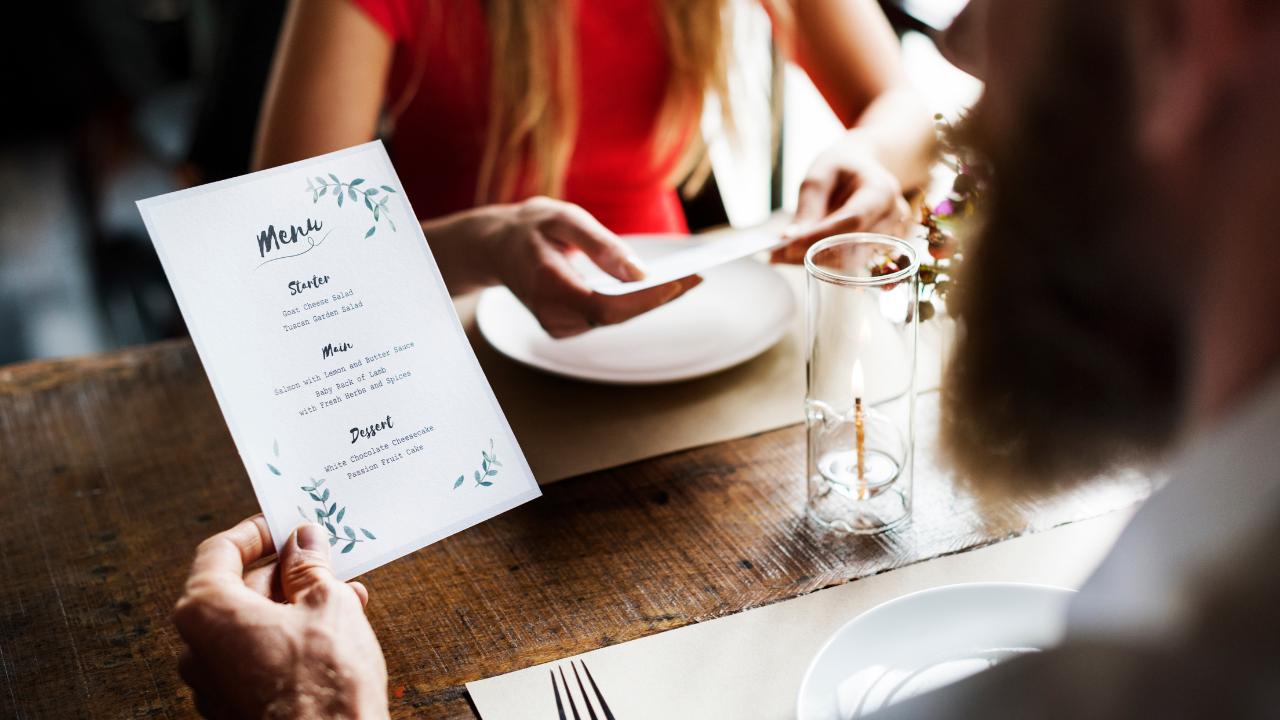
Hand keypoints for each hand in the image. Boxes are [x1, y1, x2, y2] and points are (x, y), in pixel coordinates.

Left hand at [172, 516, 388, 719]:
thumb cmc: (324, 682)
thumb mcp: (327, 603)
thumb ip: (309, 566)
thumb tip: (304, 541)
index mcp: (207, 612)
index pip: (219, 551)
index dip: (257, 533)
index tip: (286, 525)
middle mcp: (198, 648)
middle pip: (237, 589)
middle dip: (286, 572)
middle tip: (325, 559)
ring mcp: (213, 684)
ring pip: (252, 625)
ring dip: (295, 605)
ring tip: (345, 596)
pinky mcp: (234, 708)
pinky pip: (257, 657)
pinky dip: (290, 638)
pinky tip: (333, 633)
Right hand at [483, 197, 701, 337]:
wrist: (495, 247)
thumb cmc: (531, 227)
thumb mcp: (563, 219)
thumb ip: (600, 245)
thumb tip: (639, 272)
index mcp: (547, 287)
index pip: (607, 307)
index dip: (646, 298)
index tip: (682, 281)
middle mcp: (551, 316)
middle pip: (617, 315)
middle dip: (659, 297)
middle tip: (699, 276)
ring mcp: (557, 327)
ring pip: (615, 318)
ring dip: (650, 300)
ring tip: (689, 278)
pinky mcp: (565, 327)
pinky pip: (608, 316)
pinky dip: (634, 302)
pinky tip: (659, 286)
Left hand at [773, 135, 911, 263]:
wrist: (863, 169)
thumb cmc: (841, 167)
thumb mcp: (820, 175)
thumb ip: (808, 206)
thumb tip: (791, 239)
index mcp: (882, 190)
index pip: (853, 220)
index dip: (821, 235)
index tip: (789, 245)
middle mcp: (893, 216)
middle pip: (852, 245)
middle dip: (812, 252)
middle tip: (776, 254)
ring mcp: (891, 235)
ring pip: (850, 260)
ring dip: (813, 260)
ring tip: (780, 255)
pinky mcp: (880, 250)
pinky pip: (849, 262)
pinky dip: (821, 261)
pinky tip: (798, 255)